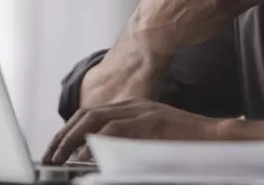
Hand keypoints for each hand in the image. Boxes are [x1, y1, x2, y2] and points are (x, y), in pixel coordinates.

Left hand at [42, 98, 225, 164]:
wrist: (213, 137)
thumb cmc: (185, 142)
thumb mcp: (150, 138)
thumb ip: (125, 141)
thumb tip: (96, 156)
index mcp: (131, 107)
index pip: (90, 114)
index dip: (68, 131)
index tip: (56, 149)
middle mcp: (132, 105)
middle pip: (86, 114)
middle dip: (63, 136)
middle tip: (49, 156)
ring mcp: (140, 111)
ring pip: (94, 119)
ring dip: (72, 139)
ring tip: (58, 158)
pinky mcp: (149, 122)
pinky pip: (114, 130)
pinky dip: (95, 143)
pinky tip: (83, 157)